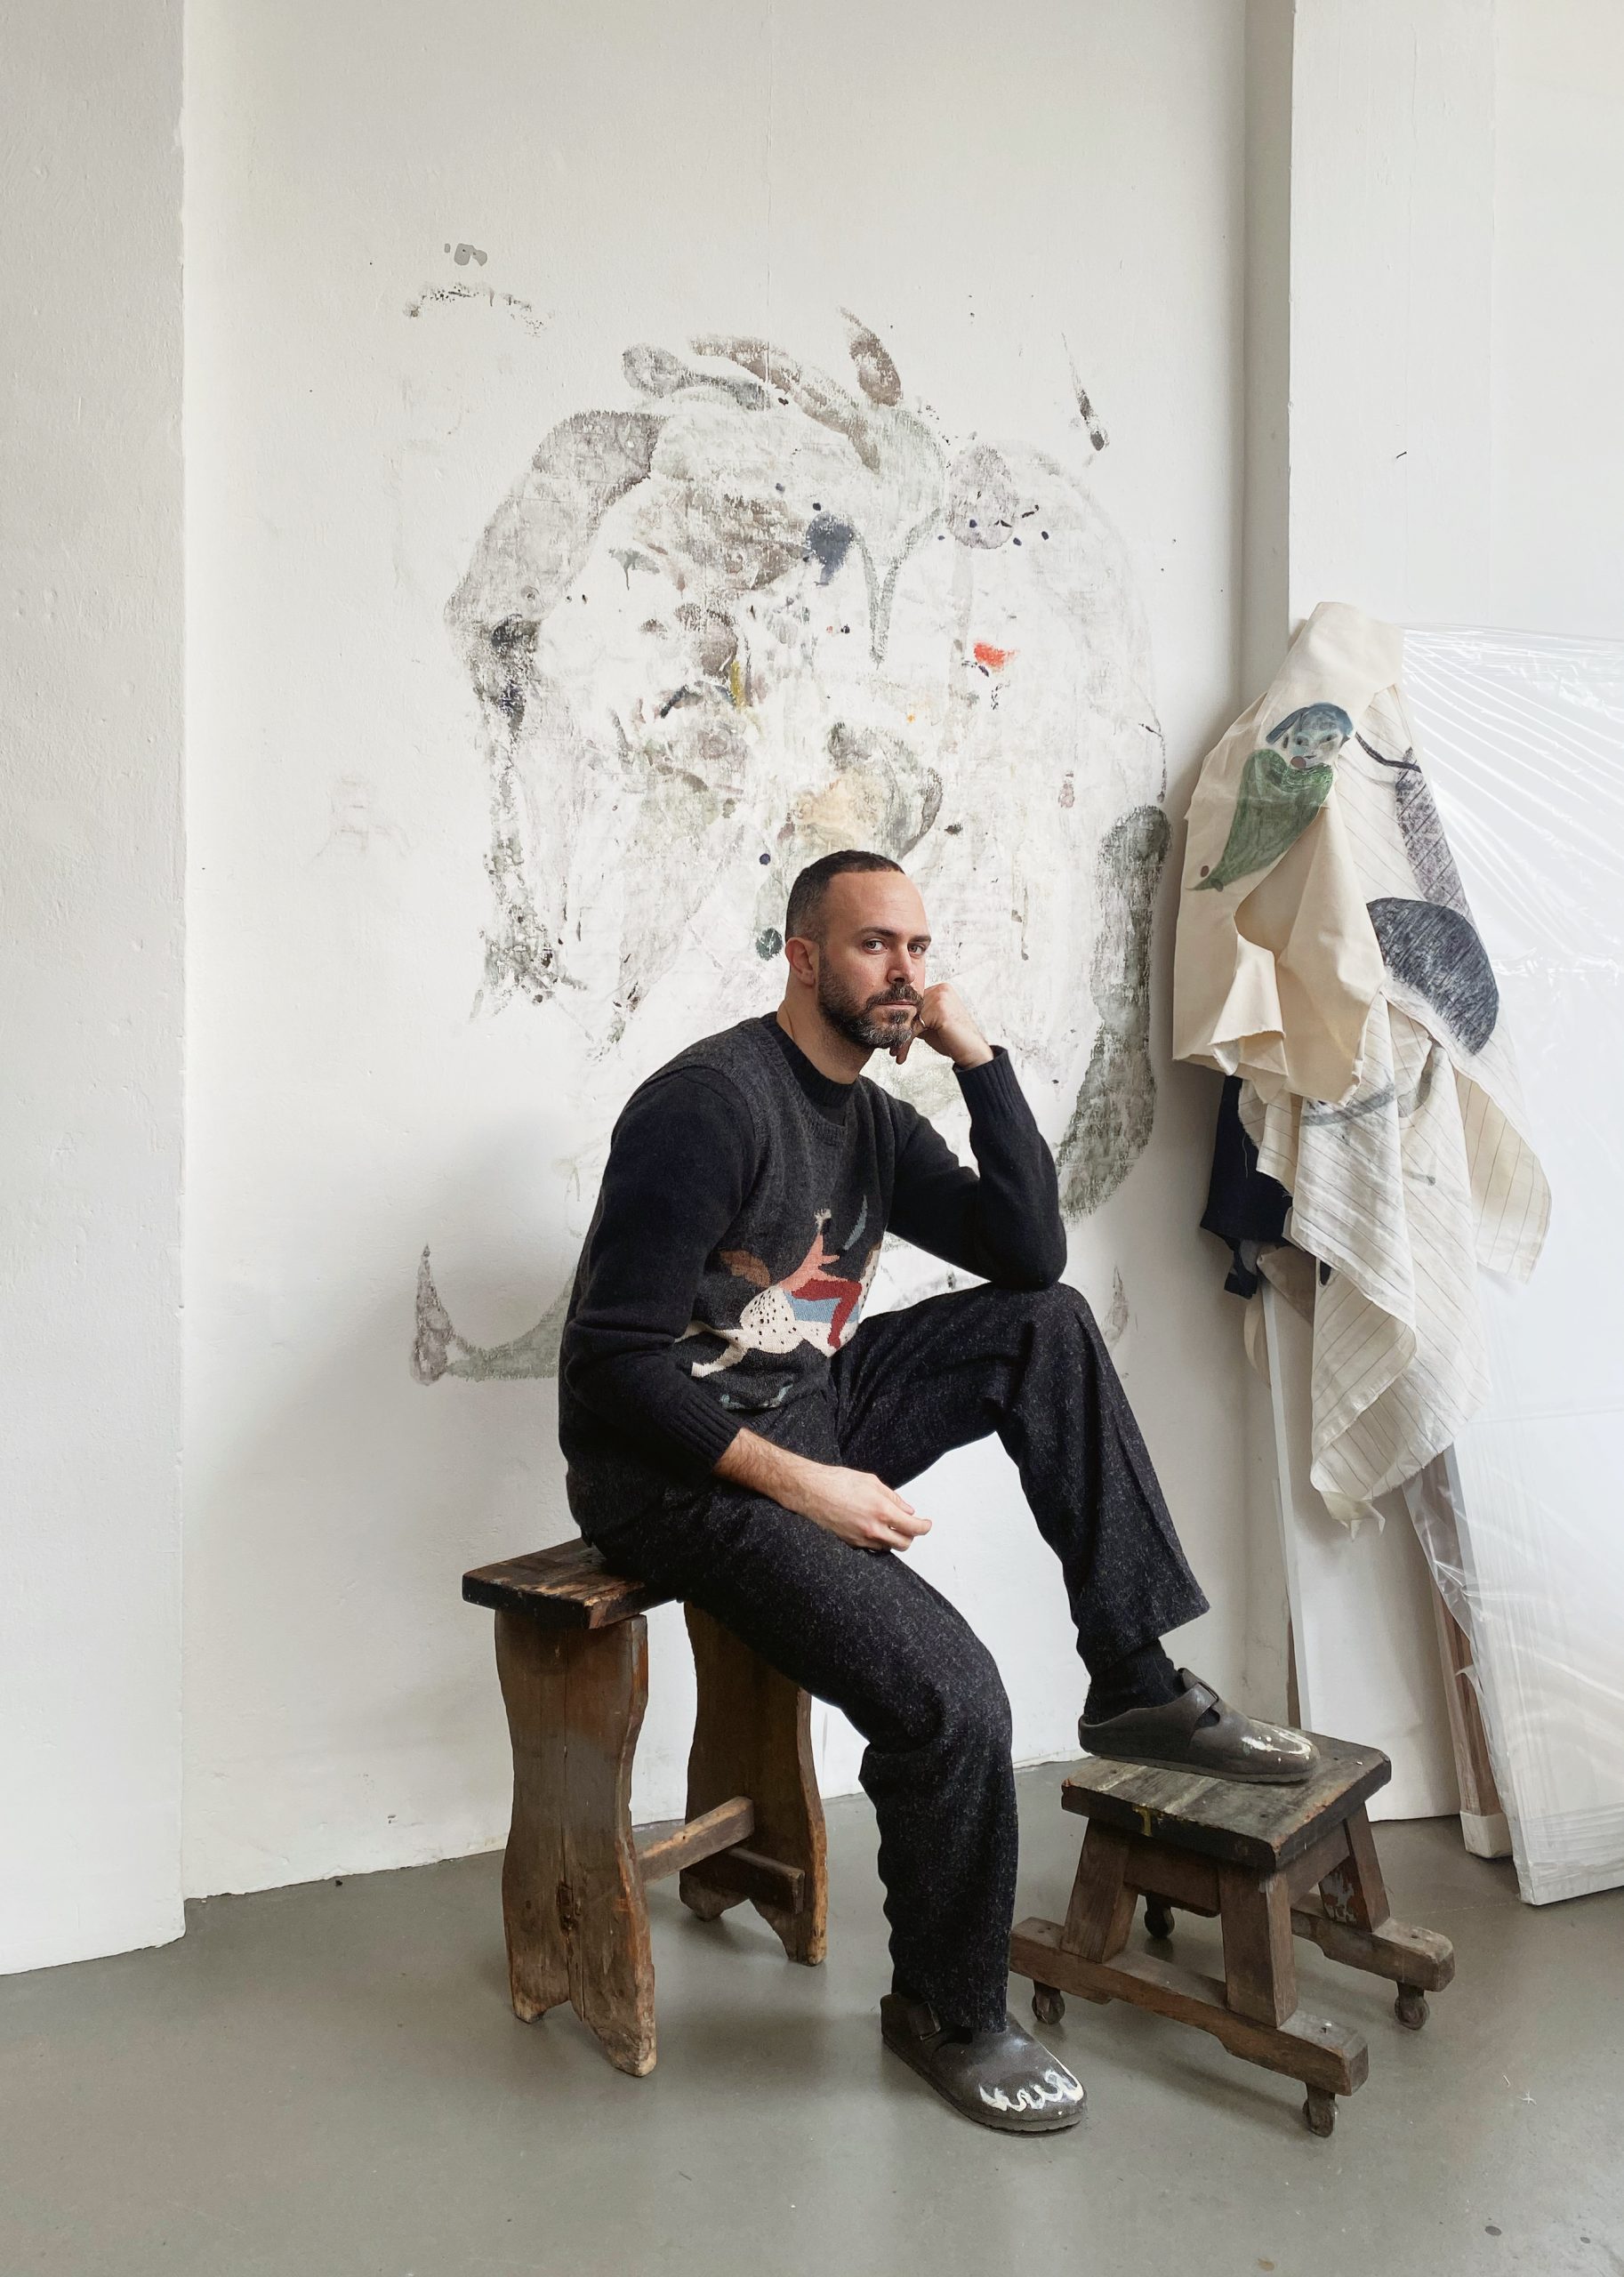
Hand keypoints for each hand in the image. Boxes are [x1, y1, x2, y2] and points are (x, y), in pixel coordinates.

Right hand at [790, 1463, 933, 1554]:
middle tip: (910, 1525)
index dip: (925, 1527)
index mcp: (881, 1510)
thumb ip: (893, 1497)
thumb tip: (907, 1509)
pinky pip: (872, 1548)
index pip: (914, 1527)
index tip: (927, 1524)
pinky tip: (873, 1528)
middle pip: (904, 1544)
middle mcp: (873, 1529)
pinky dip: (878, 1541)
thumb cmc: (837, 1482)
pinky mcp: (851, 1543)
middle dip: (911, 1535)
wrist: (810, 1491)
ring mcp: (861, 1539)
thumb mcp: (871, 1482)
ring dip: (894, 1539)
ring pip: (888, 1547)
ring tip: (889, 1525)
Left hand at [889, 980, 992, 1069]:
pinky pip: (914, 1027)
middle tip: (891, 1047)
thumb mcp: (931, 1023)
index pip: (913, 1002)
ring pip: (910, 1019)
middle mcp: (941, 989)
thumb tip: (894, 1017)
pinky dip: (906, 1042)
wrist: (973, 1053)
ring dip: (901, 1037)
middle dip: (900, 1029)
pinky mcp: (940, 1010)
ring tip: (896, 1052)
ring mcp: (941, 998)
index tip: (893, 1034)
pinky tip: (902, 1054)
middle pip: (910, 1009)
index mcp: (941, 988)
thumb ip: (917, 1016)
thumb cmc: (953, 1040)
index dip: (902, 1019)